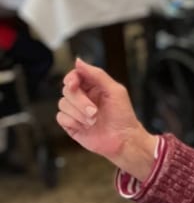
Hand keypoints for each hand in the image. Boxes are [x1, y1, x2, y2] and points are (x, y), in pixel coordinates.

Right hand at [57, 59, 158, 180]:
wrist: (124, 140)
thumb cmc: (123, 116)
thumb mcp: (115, 91)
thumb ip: (97, 74)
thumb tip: (78, 61)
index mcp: (93, 87)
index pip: (75, 76)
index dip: (71, 78)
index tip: (73, 84)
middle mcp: (83, 98)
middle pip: (67, 90)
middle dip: (80, 101)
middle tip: (94, 111)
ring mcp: (76, 111)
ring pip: (62, 103)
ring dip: (79, 113)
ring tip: (94, 121)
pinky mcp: (71, 125)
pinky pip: (61, 117)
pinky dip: (72, 121)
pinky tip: (85, 127)